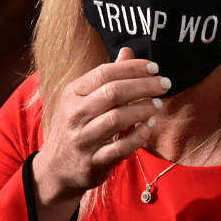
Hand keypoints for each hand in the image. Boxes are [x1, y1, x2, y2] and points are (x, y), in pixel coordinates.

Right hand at [34, 47, 168, 208]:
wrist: (56, 168)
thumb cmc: (76, 127)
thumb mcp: (83, 99)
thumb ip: (107, 77)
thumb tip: (128, 51)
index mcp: (73, 94)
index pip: (105, 73)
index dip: (133, 68)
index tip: (155, 68)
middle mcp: (75, 114)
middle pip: (114, 93)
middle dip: (144, 86)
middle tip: (164, 84)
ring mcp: (83, 139)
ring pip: (118, 119)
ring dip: (143, 109)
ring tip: (158, 104)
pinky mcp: (93, 162)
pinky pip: (121, 148)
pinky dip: (139, 136)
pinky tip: (149, 126)